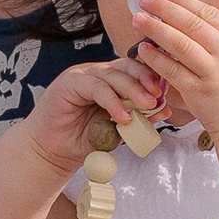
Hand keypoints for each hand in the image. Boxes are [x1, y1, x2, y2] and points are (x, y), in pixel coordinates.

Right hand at [20, 54, 159, 177]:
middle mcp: (97, 73)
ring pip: (113, 75)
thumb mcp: (118, 129)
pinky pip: (97, 88)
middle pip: (126, 67)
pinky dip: (112, 102)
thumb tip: (165, 109)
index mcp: (110, 80)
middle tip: (158, 97)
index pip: (135, 70)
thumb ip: (139, 118)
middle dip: (145, 80)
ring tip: (146, 106)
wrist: (52, 151)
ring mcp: (82, 75)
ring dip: (132, 90)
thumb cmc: (84, 139)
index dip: (151, 79)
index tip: (165, 94)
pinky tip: (122, 117)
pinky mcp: (69, 82)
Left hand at [124, 0, 218, 139]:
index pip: (210, 14)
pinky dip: (155, 58)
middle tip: (145, 0)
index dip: (185, 2)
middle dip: (165, 9)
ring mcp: (213, 73)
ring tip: (138, 19)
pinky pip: (172, 70)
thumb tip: (194, 17)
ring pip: (180, 44)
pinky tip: (143, 49)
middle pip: (192, 24)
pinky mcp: (198, 92)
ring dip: (156, 29)